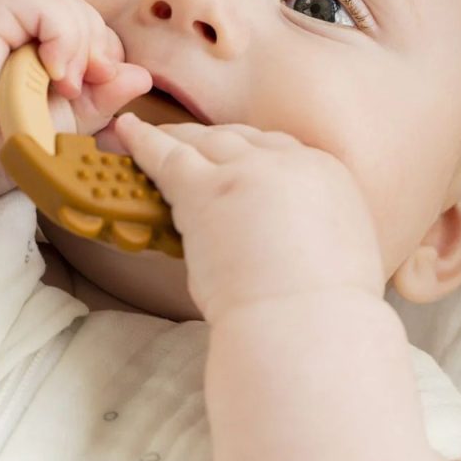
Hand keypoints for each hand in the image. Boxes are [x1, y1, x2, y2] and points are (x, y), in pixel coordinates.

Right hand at [0, 0, 151, 200]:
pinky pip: (45, 0)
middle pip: (85, 12)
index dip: (104, 54)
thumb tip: (142, 75)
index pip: (91, 29)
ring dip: (78, 45)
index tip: (95, 87)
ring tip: (63, 82)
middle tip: (77, 88)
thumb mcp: (67, 120)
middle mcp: (21, 20)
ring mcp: (3, 8)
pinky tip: (53, 67)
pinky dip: (61, 34)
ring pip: (68, 2)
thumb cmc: (3, 139)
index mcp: (38, 42)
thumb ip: (103, 98)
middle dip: (95, 50)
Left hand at [115, 114, 385, 323]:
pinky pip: (166, 155)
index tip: (230, 156)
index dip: (247, 152)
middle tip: (182, 140)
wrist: (307, 327)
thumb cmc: (321, 317)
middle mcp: (289, 161)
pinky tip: (126, 132)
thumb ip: (305, 236)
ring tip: (143, 132)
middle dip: (208, 138)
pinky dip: (142, 142)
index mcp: (326, 177)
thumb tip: (278, 245)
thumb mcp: (335, 258)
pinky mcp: (206, 189)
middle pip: (239, 138)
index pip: (278, 150)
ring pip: (202, 140)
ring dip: (173, 136)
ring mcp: (246, 170)